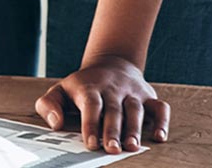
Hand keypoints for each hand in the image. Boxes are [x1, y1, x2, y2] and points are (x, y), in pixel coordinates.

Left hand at [34, 56, 170, 153]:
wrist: (111, 61)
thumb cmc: (82, 86)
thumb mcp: (61, 90)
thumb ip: (49, 105)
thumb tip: (55, 124)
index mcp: (89, 87)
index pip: (90, 104)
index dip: (90, 123)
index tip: (90, 143)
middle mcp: (112, 88)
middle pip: (113, 109)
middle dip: (112, 130)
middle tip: (111, 149)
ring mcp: (131, 91)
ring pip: (135, 109)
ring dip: (134, 128)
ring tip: (132, 147)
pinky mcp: (148, 95)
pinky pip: (160, 107)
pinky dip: (162, 121)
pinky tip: (159, 137)